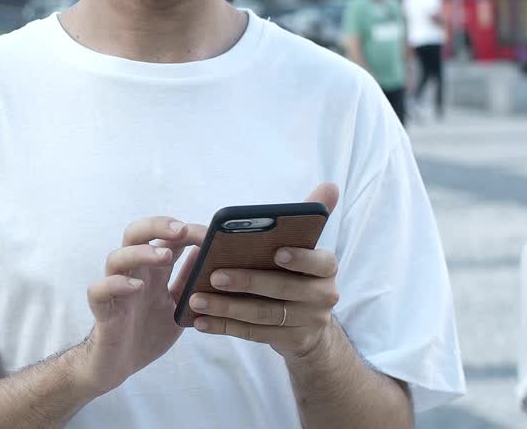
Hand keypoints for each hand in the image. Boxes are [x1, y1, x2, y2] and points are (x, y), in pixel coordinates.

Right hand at [75, 216, 204, 394]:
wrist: (119, 365)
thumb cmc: (147, 333)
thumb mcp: (178, 306)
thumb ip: (189, 282)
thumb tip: (207, 254)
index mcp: (153, 272)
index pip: (165, 237)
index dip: (185, 230)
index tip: (208, 234)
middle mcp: (133, 274)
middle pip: (135, 234)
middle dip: (157, 225)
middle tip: (181, 230)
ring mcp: (115, 290)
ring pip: (116, 257)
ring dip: (140, 252)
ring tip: (164, 256)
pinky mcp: (103, 309)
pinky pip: (99, 290)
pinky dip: (116, 284)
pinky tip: (137, 288)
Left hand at [188, 183, 341, 358]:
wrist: (309, 324)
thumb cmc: (297, 272)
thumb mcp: (305, 246)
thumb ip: (311, 216)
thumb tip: (329, 185)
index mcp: (326, 267)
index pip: (319, 261)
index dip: (300, 257)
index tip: (275, 251)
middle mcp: (324, 296)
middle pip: (283, 289)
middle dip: (247, 282)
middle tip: (214, 275)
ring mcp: (309, 322)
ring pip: (264, 314)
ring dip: (227, 307)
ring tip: (197, 299)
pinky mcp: (291, 341)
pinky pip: (254, 334)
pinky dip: (225, 327)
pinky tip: (201, 321)